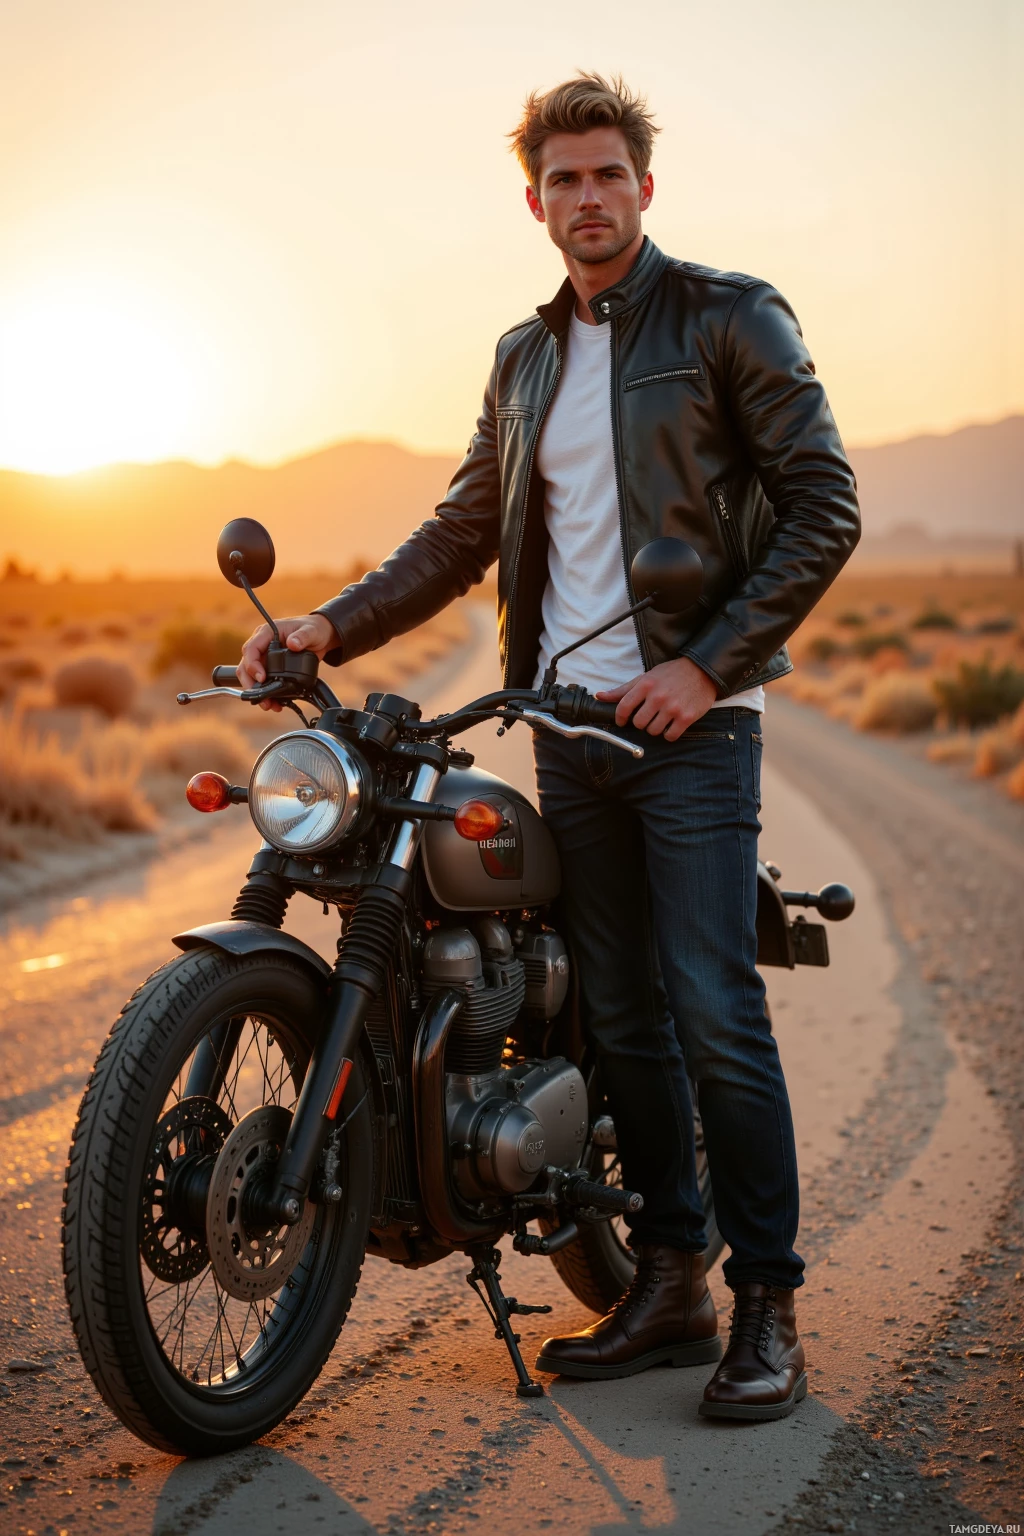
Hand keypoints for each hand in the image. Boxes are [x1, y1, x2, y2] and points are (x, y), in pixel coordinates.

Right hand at [238, 614, 337, 711]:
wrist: (320, 637)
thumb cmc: (313, 629)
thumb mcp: (310, 631)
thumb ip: (302, 637)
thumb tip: (293, 644)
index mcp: (266, 633)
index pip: (251, 649)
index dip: (252, 665)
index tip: (261, 678)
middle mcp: (261, 645)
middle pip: (245, 665)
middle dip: (250, 684)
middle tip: (261, 698)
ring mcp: (265, 658)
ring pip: (251, 677)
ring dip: (257, 692)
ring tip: (268, 705)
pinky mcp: (271, 668)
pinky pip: (263, 682)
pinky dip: (267, 694)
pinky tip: (275, 703)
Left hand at [597, 657, 717, 739]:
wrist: (703, 671)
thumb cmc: (672, 674)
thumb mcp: (647, 676)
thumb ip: (624, 689)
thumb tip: (600, 696)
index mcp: (646, 685)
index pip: (623, 707)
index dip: (620, 718)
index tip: (622, 721)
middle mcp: (658, 697)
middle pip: (638, 723)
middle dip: (641, 722)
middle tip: (649, 716)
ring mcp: (673, 708)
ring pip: (653, 731)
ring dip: (655, 728)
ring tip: (661, 719)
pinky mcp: (686, 717)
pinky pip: (670, 736)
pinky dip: (669, 734)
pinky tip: (671, 725)